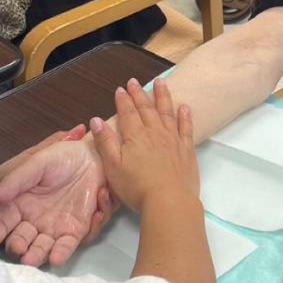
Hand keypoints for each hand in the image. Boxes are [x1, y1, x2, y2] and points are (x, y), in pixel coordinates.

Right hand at [0, 132, 112, 266]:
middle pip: (20, 240)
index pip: (1, 224)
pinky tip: (56, 258)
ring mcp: (53, 228)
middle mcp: (33, 221)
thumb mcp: (36, 163)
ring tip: (31, 260)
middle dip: (17, 247)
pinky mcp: (75, 232)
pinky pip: (67, 246)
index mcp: (18, 204)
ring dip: (36, 256)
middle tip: (17, 249)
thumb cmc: (61, 157)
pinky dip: (61, 253)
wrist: (93, 157)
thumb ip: (15, 181)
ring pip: (41, 248)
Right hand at [90, 78, 197, 213]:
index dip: (123, 100)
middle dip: (139, 94)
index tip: (120, 89)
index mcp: (135, 136)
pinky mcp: (187, 150)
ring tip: (161, 82)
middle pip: (146, 109)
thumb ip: (105, 142)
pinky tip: (185, 107)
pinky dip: (185, 116)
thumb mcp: (113, 167)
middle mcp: (154, 133)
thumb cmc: (137, 187)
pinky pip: (186, 128)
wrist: (169, 201)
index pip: (127, 113)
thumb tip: (96, 120)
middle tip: (134, 81)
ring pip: (167, 112)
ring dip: (163, 96)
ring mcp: (173, 140)